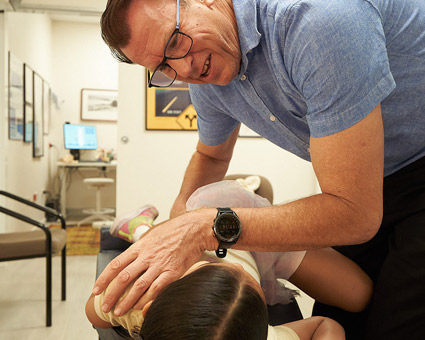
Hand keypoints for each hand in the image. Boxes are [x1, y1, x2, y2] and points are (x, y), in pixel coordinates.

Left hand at [92, 209, 215, 315]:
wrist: (194, 228)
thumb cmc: (174, 230)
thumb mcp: (152, 234)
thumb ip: (141, 246)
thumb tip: (131, 256)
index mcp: (140, 246)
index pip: (116, 264)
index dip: (104, 278)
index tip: (96, 290)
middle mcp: (147, 256)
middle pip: (124, 277)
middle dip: (111, 294)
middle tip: (105, 306)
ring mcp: (159, 265)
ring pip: (138, 286)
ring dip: (127, 301)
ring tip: (119, 311)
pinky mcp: (172, 272)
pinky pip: (157, 289)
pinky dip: (147, 300)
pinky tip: (140, 307)